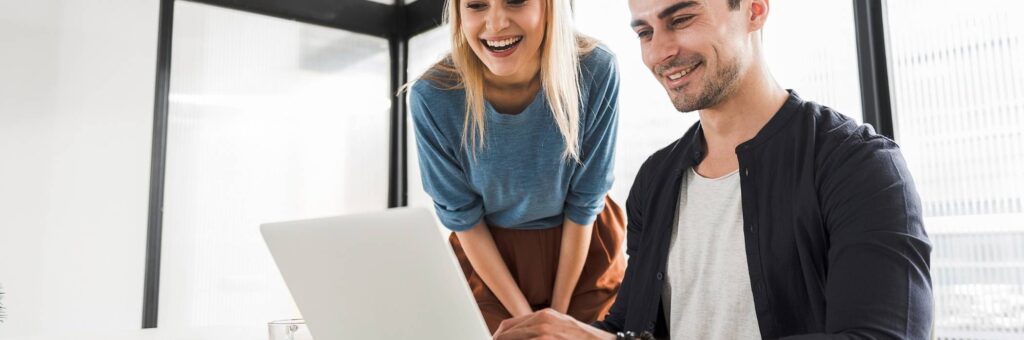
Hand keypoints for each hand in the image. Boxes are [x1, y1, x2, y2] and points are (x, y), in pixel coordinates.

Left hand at [493, 309, 615, 339]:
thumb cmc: (580, 337)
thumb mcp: (559, 325)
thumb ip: (539, 328)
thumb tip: (519, 334)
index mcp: (543, 315)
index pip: (509, 325)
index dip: (499, 336)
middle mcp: (541, 321)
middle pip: (506, 333)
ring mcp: (544, 332)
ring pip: (512, 338)